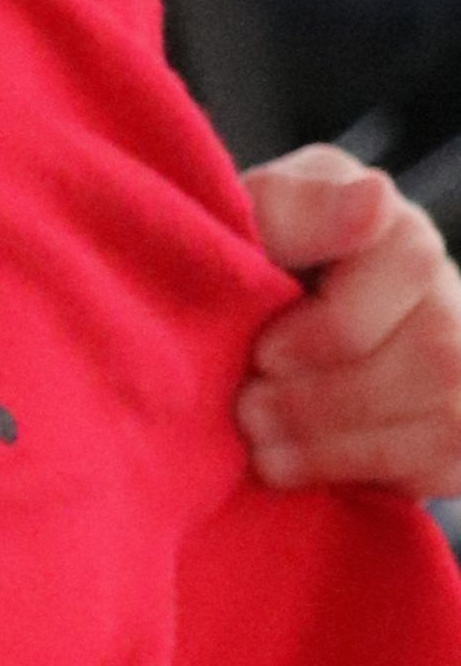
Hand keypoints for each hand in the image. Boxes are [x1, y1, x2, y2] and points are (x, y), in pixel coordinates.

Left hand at [237, 146, 460, 498]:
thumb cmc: (235, 269)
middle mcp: (446, 286)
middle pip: (431, 353)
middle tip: (247, 409)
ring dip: (333, 441)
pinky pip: (439, 461)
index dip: (335, 325)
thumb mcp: (244, 224)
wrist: (227, 335)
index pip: (410, 262)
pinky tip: (291, 463)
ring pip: (440, 413)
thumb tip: (375, 197)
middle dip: (323, 396)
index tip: (265, 352)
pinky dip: (354, 469)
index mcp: (390, 224)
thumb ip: (295, 207)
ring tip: (258, 441)